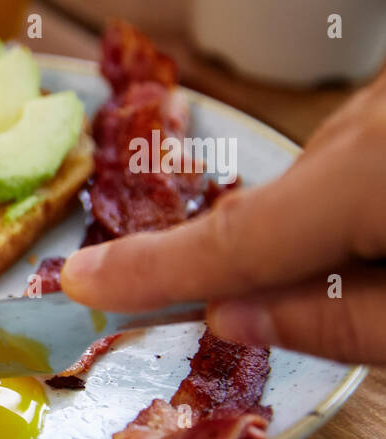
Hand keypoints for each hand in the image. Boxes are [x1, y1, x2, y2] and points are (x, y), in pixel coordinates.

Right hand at [62, 68, 385, 363]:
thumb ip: (342, 324)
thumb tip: (232, 318)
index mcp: (373, 173)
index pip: (236, 239)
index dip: (153, 269)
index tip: (81, 281)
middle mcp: (375, 114)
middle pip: (280, 203)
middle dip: (280, 260)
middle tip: (322, 308)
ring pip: (323, 169)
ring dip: (338, 219)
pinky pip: (362, 139)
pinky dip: (366, 183)